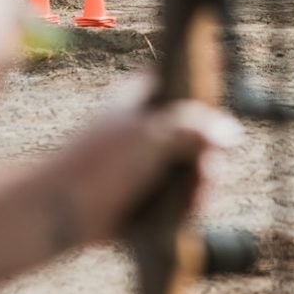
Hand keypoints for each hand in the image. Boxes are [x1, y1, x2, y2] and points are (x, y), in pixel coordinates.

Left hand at [52, 96, 242, 247]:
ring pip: (187, 165)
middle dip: (207, 150)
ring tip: (198, 193)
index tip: (219, 108)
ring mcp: (144, 161)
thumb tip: (232, 132)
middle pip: (193, 130)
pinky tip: (190, 208)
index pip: (178, 81)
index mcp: (139, 97)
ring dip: (199, 180)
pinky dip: (186, 202)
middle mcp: (144, 127)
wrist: (62, 211)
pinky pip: (177, 194)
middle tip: (207, 167)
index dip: (201, 91)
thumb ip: (194, 128)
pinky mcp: (144, 193)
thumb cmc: (99, 164)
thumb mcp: (152, 135)